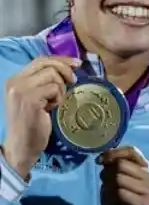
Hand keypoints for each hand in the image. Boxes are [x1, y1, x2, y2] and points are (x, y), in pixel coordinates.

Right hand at [1, 56, 78, 178]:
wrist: (22, 145)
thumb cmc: (33, 124)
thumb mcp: (37, 98)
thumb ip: (45, 83)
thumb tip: (70, 68)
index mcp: (15, 79)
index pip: (40, 60)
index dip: (60, 59)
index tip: (77, 64)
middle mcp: (15, 81)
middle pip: (47, 64)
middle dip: (65, 70)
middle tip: (73, 83)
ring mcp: (21, 89)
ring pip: (53, 76)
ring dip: (60, 90)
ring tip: (54, 103)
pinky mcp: (30, 99)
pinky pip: (54, 89)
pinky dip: (59, 99)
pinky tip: (51, 109)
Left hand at [98, 147, 148, 204]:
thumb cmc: (119, 198)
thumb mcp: (115, 177)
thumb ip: (114, 165)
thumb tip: (104, 158)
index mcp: (146, 168)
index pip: (132, 151)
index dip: (113, 153)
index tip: (100, 161)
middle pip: (121, 165)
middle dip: (108, 173)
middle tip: (107, 183)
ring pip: (119, 178)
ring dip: (109, 185)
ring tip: (112, 193)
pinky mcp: (143, 204)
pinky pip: (121, 192)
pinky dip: (113, 196)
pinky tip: (116, 201)